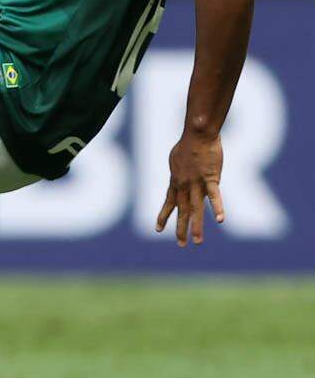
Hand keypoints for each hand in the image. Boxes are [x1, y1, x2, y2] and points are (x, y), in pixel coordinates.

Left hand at [156, 130, 224, 246]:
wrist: (198, 133)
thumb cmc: (189, 143)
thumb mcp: (176, 160)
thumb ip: (179, 171)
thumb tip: (178, 176)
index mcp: (176, 181)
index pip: (168, 202)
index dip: (163, 216)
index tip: (158, 229)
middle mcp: (184, 185)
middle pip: (182, 210)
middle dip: (181, 228)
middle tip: (181, 244)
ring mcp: (196, 183)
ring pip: (196, 208)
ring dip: (196, 226)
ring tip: (197, 242)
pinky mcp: (211, 178)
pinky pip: (215, 195)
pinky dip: (218, 207)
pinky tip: (220, 220)